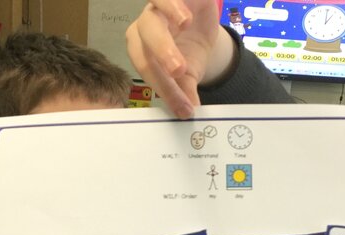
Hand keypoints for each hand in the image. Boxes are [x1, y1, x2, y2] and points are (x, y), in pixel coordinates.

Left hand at [127, 0, 233, 118]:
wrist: (202, 22)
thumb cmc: (188, 49)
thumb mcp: (188, 73)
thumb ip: (184, 90)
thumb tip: (188, 113)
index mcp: (142, 48)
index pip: (147, 67)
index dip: (165, 87)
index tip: (183, 107)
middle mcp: (145, 26)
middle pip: (143, 39)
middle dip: (160, 54)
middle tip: (179, 72)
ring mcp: (158, 7)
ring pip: (152, 15)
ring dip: (165, 27)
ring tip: (184, 33)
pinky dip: (173, 6)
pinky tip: (186, 19)